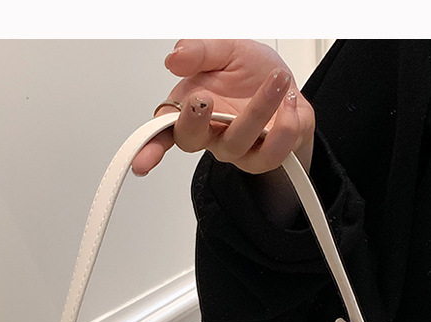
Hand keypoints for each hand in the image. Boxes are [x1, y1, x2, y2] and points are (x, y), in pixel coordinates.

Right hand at [131, 40, 314, 176]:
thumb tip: (174, 57)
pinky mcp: (265, 157)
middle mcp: (212, 134)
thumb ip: (199, 52)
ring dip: (259, 108)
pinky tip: (289, 101)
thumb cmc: (252, 75)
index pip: (163, 130)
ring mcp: (238, 149)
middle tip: (203, 98)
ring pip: (238, 141)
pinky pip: (273, 150)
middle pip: (192, 140)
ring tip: (276, 80)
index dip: (149, 148)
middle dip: (194, 122)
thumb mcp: (226, 50)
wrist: (287, 88)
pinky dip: (285, 124)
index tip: (140, 162)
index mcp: (193, 111)